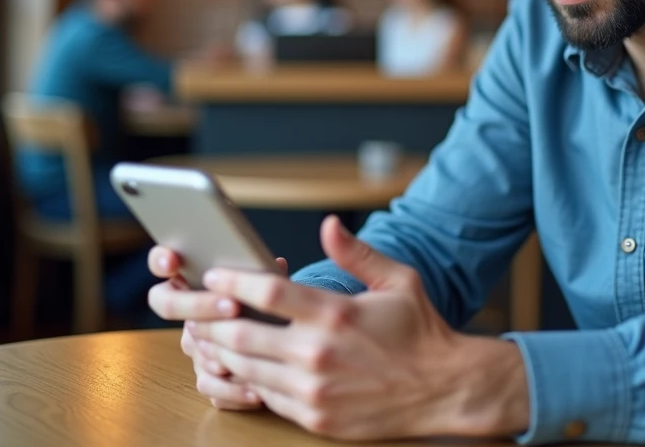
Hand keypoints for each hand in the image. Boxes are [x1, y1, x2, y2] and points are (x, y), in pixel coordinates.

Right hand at [147, 245, 288, 409]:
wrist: (283, 339)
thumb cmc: (271, 301)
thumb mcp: (271, 283)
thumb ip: (265, 274)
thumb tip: (276, 265)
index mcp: (196, 279)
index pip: (162, 262)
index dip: (161, 259)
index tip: (174, 260)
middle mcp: (187, 312)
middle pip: (168, 303)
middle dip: (199, 304)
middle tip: (233, 306)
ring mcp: (193, 344)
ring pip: (191, 346)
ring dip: (218, 349)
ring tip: (249, 351)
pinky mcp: (205, 375)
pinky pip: (208, 384)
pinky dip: (233, 389)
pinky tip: (256, 390)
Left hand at [188, 216, 529, 438]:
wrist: (445, 389)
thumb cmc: (421, 332)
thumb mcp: (398, 281)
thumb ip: (357, 253)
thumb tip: (327, 225)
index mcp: (336, 314)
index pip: (268, 291)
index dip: (233, 280)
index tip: (216, 274)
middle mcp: (319, 353)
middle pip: (242, 333)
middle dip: (212, 319)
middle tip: (199, 308)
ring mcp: (314, 390)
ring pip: (246, 368)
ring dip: (223, 351)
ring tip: (214, 336)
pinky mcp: (315, 417)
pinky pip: (265, 398)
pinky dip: (247, 381)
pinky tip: (243, 367)